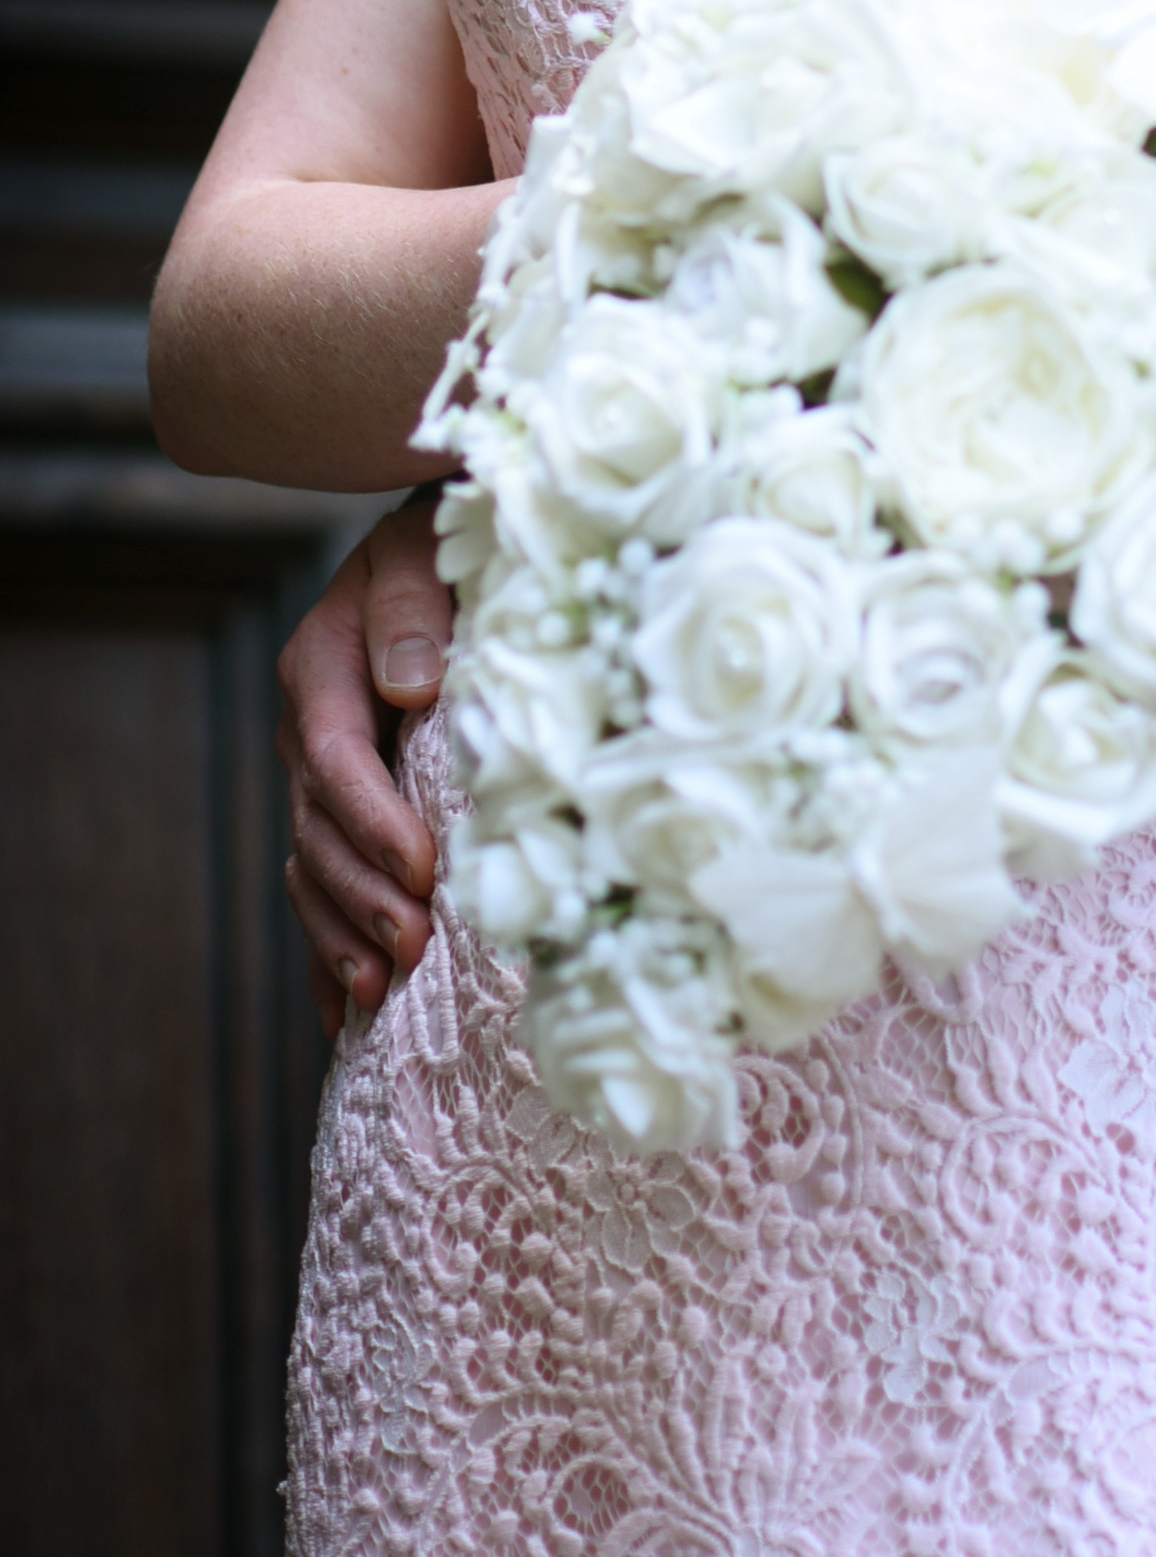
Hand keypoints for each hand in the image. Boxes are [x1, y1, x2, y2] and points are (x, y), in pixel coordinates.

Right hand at [275, 495, 452, 1038]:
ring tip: (380, 992)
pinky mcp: (338, 810)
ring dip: (341, 935)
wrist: (437, 540)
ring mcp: (316, 778)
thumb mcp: (426, 550)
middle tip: (411, 949)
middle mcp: (309, 732)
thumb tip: (408, 685)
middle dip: (361, 896)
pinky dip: (327, 953)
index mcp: (321, 668)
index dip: (373, 820)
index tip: (420, 868)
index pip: (336, 759)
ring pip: (311, 871)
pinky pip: (318, 889)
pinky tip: (346, 1016)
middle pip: (318, 831)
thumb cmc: (445, 540)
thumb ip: (412, 610)